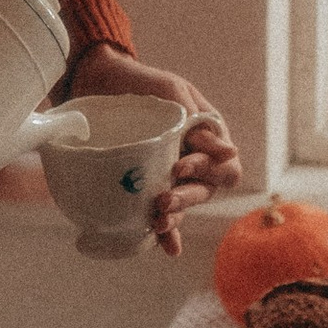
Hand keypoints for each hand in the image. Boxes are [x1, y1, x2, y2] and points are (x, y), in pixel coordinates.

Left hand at [65, 42, 242, 254]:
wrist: (98, 81)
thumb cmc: (141, 82)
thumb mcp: (172, 94)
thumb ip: (198, 122)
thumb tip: (228, 152)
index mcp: (208, 135)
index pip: (226, 167)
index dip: (208, 172)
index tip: (179, 167)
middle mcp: (195, 159)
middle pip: (205, 191)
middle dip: (186, 198)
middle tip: (162, 199)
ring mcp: (171, 174)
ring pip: (184, 205)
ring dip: (174, 217)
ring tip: (156, 221)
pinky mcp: (148, 185)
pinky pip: (163, 213)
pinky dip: (167, 232)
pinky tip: (167, 246)